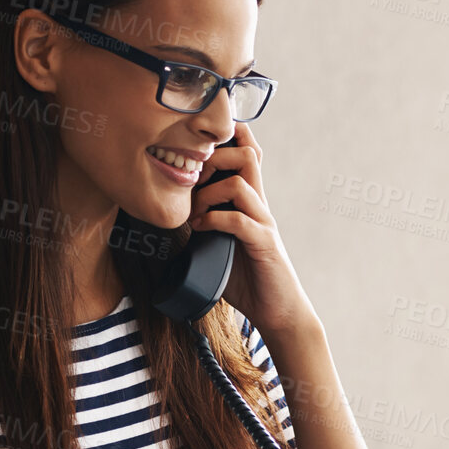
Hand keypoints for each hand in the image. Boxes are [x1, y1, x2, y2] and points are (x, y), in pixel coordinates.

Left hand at [189, 122, 318, 339]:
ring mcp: (263, 222)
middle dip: (213, 158)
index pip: (248, 153)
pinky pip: (238, 220)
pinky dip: (213, 219)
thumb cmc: (248, 278)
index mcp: (250, 201)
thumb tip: (170, 216)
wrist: (277, 309)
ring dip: (207, 193)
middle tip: (191, 183)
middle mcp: (259, 205)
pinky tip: (201, 229)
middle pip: (247, 154)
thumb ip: (203, 225)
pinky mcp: (263, 243)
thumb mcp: (218, 244)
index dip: (227, 138)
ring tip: (193, 213)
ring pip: (240, 182)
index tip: (196, 151)